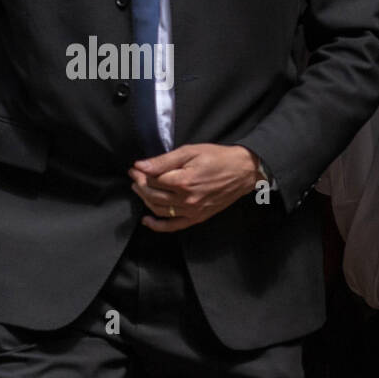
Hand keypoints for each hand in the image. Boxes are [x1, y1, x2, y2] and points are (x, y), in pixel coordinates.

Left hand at [129, 144, 263, 231]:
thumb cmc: (218, 158)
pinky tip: (147, 220)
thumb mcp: (190, 152)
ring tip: (140, 189)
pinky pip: (174, 226)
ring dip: (145, 200)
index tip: (136, 168)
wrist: (243, 171)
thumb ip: (164, 161)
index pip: (152, 180)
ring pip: (159, 209)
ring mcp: (192, 211)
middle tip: (135, 176)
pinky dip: (158, 226)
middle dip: (140, 185)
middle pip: (152, 195)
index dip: (141, 174)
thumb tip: (141, 166)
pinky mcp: (198, 217)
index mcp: (184, 181)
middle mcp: (187, 199)